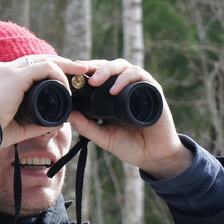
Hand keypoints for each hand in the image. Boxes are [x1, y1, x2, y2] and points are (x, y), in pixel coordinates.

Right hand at [0, 54, 89, 147]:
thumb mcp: (17, 126)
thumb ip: (35, 123)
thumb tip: (55, 124)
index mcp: (0, 78)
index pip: (30, 67)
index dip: (50, 71)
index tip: (67, 80)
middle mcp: (3, 69)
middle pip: (39, 59)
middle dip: (62, 63)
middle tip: (81, 69)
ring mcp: (8, 70)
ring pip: (44, 60)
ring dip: (64, 67)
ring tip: (80, 75)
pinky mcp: (14, 77)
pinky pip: (44, 68)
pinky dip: (59, 75)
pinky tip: (66, 87)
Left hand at [68, 60, 192, 179]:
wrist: (154, 157)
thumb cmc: (131, 146)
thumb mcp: (104, 137)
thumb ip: (87, 127)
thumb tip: (68, 114)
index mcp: (114, 95)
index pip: (99, 74)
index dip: (86, 71)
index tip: (70, 73)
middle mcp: (127, 87)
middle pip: (109, 66)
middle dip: (93, 67)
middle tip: (80, 74)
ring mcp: (140, 87)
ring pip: (123, 66)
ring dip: (107, 70)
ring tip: (95, 82)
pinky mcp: (153, 91)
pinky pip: (139, 76)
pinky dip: (125, 79)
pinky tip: (114, 90)